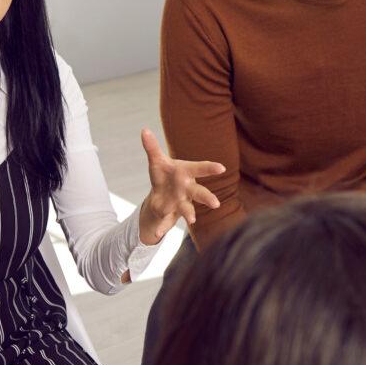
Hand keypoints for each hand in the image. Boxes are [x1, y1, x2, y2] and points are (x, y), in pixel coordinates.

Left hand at [138, 128, 225, 243]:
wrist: (161, 192)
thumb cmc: (164, 174)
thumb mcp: (157, 160)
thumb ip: (152, 147)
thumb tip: (144, 130)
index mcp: (186, 172)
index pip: (200, 168)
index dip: (210, 168)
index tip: (221, 168)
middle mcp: (187, 188)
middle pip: (200, 192)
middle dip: (207, 197)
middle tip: (215, 203)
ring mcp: (181, 202)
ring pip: (188, 208)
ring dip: (190, 214)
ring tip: (192, 220)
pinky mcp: (171, 213)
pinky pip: (168, 221)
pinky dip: (163, 227)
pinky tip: (158, 234)